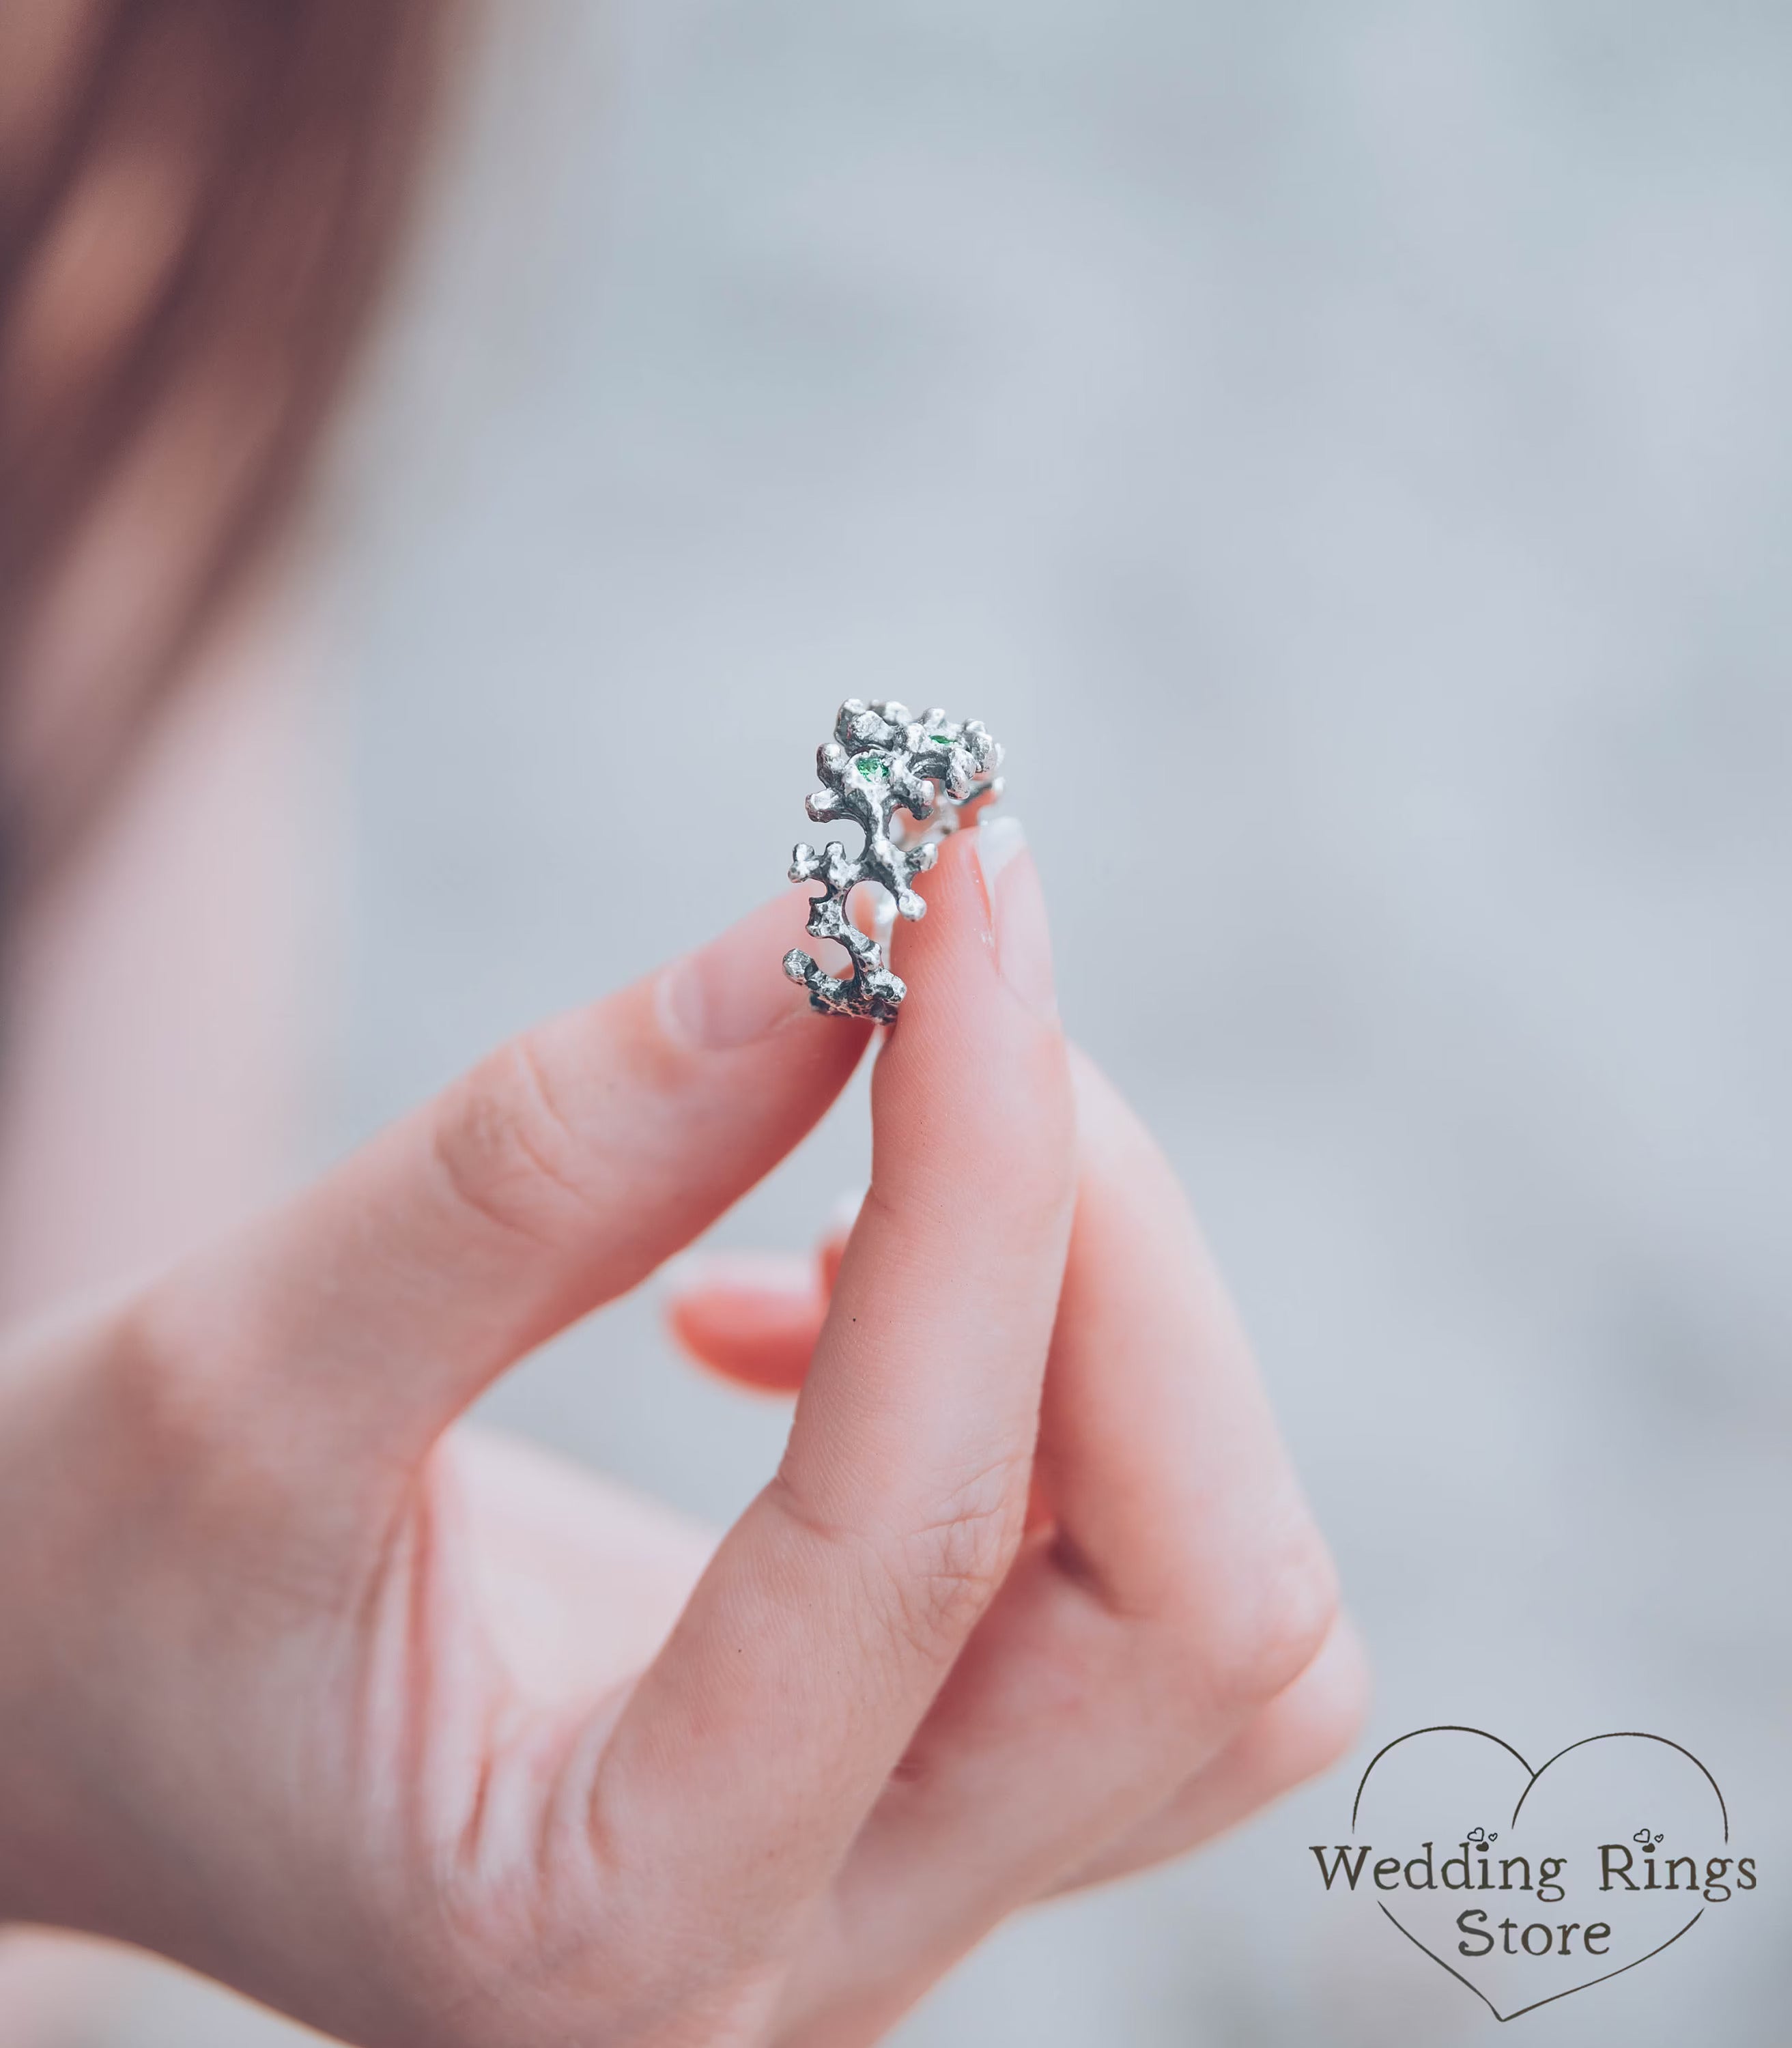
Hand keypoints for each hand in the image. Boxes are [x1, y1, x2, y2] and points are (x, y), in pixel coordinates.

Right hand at [0, 823, 1359, 2046]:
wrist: (67, 1719)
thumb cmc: (94, 1580)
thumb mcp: (246, 1363)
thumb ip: (548, 1164)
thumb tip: (828, 949)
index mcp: (611, 1928)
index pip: (912, 1529)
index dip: (978, 1171)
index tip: (954, 895)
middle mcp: (817, 1964)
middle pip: (1198, 1615)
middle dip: (1108, 1251)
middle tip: (941, 1011)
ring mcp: (907, 1893)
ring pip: (1235, 1618)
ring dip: (1110, 1328)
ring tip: (845, 1206)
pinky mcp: (939, 1794)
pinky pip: (1147, 1584)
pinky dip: (1060, 1385)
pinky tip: (809, 1306)